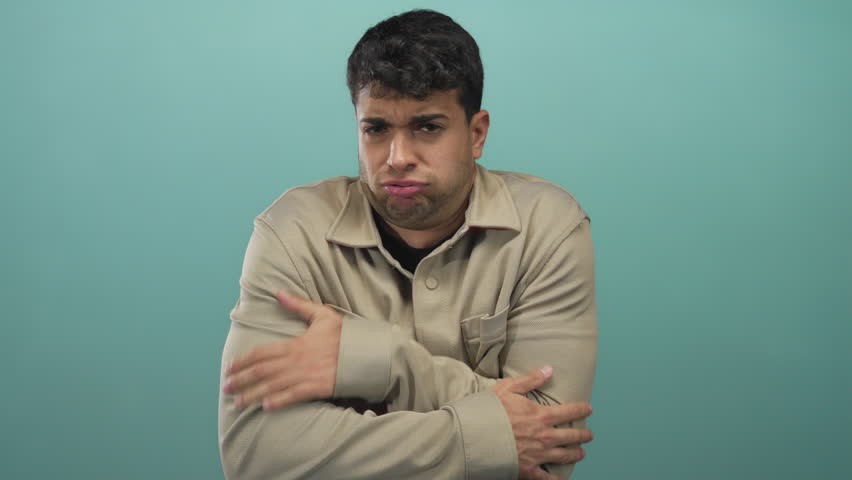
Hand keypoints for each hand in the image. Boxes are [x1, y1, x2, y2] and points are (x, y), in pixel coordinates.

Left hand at [223, 291, 341, 409]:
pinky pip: (292, 397)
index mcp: (295, 343)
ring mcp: (304, 376)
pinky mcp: (315, 389)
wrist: (364, 354)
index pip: (262, 352)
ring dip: (253, 394)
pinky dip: (278, 402)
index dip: (243, 360)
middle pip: (262, 371)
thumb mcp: (322, 315)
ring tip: (237, 403)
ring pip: (272, 386)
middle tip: (226, 387)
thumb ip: (298, 305)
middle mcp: (295, 361)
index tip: (229, 367)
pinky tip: (265, 407)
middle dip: (241, 380)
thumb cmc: (343, 335)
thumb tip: (279, 293)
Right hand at [491, 366, 593, 479]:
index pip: (569, 412)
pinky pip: (546, 478)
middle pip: (571, 436)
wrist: (474, 435)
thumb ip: (531, 380)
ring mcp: (538, 454)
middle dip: (583, 435)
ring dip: (575, 454)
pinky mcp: (527, 469)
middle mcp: (544, 436)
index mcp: (541, 415)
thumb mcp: (508, 388)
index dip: (581, 410)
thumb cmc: (489, 410)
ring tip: (581, 453)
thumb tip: (549, 369)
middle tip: (589, 435)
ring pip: (564, 456)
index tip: (588, 409)